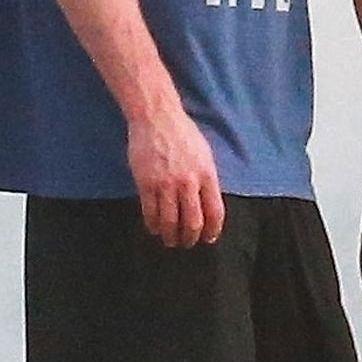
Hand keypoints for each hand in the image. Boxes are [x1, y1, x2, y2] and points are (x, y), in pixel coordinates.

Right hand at [127, 103, 225, 248]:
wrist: (157, 118)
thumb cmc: (182, 134)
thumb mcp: (204, 154)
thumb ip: (207, 179)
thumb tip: (208, 204)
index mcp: (207, 175)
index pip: (214, 212)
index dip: (212, 231)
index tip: (208, 239)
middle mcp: (189, 182)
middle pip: (193, 222)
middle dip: (190, 238)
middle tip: (187, 243)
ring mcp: (166, 184)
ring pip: (170, 221)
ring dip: (170, 236)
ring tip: (170, 240)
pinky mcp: (146, 183)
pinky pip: (150, 212)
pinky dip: (153, 225)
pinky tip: (154, 228)